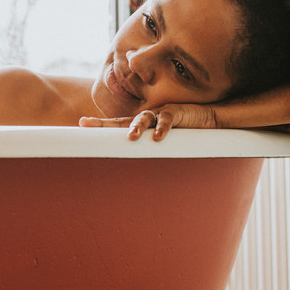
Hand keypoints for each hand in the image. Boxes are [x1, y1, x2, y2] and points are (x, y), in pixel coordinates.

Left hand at [79, 103, 217, 141]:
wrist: (206, 119)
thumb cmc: (182, 133)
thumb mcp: (163, 144)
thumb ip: (150, 153)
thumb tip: (136, 177)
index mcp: (142, 124)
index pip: (117, 124)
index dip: (101, 124)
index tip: (82, 123)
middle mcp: (148, 117)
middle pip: (123, 120)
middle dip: (106, 123)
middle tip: (90, 125)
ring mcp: (160, 112)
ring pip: (144, 117)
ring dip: (137, 127)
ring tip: (131, 138)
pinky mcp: (176, 112)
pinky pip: (167, 118)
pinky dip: (162, 127)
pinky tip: (158, 137)